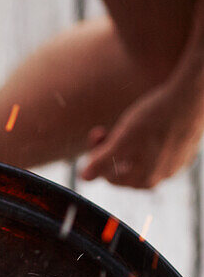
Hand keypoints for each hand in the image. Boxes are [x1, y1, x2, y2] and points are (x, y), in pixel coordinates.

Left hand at [80, 79, 203, 187]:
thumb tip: (84, 177)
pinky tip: (148, 123)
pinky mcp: (185, 150)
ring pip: (143, 158)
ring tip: (127, 124)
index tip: (96, 136)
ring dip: (129, 143)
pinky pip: (160, 149)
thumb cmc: (155, 118)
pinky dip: (149, 138)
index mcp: (144, 180)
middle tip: (103, 130)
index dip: (98, 159)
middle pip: (126, 168)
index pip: (111, 178)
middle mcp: (161, 177)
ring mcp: (176, 165)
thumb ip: (101, 161)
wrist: (191, 96)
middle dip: (111, 149)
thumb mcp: (121, 139)